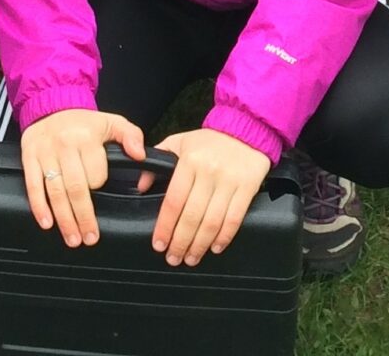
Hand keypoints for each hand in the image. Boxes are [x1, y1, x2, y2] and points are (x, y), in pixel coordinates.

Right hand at [20, 108, 148, 248]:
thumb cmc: (83, 121)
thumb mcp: (111, 121)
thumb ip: (131, 136)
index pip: (96, 173)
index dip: (100, 185)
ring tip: (73, 238)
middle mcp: (65, 145)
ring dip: (64, 219)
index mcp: (87, 137)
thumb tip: (140, 155)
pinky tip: (47, 223)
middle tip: (90, 238)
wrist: (50, 106)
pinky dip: (39, 207)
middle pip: (76, 188)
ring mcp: (45, 153)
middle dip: (84, 217)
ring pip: (56, 192)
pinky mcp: (29, 158)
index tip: (101, 193)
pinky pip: (34, 186)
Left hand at [149, 128, 270, 266]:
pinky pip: (234, 219)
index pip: (173, 201)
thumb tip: (140, 185)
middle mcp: (209, 171)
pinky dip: (224, 237)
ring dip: (200, 245)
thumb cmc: (210, 140)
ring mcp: (229, 181)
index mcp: (190, 160)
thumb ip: (158, 159)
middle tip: (173, 258)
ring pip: (212, 222)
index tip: (159, 244)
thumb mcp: (180, 141)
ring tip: (191, 258)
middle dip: (180, 242)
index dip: (165, 226)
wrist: (246, 129)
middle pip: (191, 217)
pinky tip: (215, 247)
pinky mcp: (247, 187)